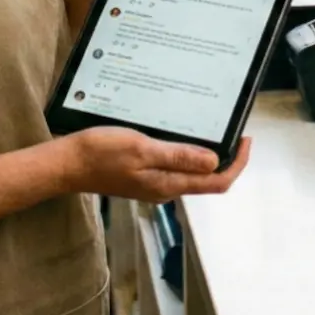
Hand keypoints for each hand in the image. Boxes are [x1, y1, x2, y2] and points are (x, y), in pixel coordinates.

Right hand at [63, 128, 250, 202]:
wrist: (68, 163)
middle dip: (226, 157)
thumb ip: (178, 157)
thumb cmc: (102, 153)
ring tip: (211, 126)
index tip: (246, 140)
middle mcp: (165, 188)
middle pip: (207, 179)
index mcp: (169, 184)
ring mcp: (154, 183)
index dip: (237, 164)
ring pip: (191, 171)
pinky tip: (181, 132)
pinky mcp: (143, 175)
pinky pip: (174, 165)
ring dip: (205, 153)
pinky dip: (186, 151)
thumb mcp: (143, 149)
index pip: (217, 182)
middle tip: (232, 129)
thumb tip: (213, 161)